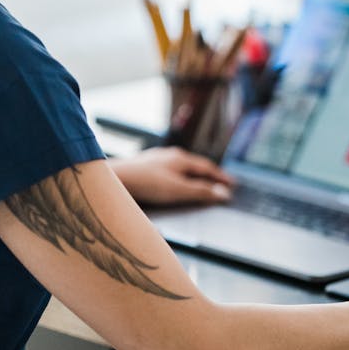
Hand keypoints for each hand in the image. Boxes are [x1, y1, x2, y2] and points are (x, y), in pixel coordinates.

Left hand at [111, 146, 234, 206]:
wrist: (116, 178)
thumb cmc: (146, 183)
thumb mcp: (178, 190)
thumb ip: (201, 192)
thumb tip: (224, 194)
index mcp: (181, 158)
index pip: (207, 167)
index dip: (221, 177)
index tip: (232, 184)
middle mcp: (169, 155)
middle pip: (194, 165)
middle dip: (208, 175)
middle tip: (219, 183)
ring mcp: (155, 159)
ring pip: (179, 167)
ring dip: (192, 176)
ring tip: (198, 183)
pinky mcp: (143, 167)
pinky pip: (166, 171)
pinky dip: (177, 177)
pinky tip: (171, 183)